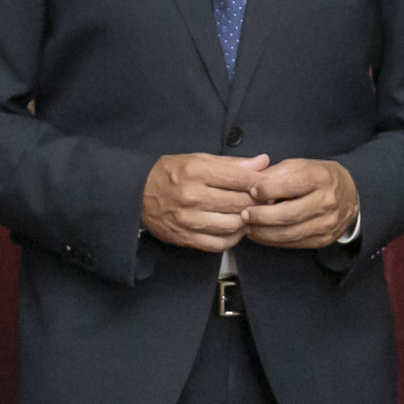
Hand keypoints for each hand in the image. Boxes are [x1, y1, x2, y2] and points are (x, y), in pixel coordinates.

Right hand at [144, 152, 265, 251]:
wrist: (137, 194)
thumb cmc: (171, 174)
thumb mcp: (198, 160)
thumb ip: (232, 163)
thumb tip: (263, 162)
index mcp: (197, 171)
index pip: (242, 178)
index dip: (261, 182)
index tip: (266, 184)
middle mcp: (192, 196)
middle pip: (240, 202)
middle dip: (256, 202)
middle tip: (262, 200)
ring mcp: (189, 219)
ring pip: (233, 225)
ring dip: (246, 221)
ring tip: (247, 214)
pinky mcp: (186, 237)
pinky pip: (219, 244)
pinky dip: (232, 238)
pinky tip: (234, 229)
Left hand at [242, 158, 360, 247]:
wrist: (348, 194)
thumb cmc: (317, 177)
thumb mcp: (300, 166)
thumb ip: (276, 173)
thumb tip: (250, 182)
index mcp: (321, 178)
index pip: (292, 185)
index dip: (269, 189)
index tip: (252, 190)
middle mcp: (327, 201)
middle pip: (290, 213)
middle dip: (263, 216)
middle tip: (244, 214)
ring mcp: (327, 223)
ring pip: (290, 233)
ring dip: (264, 232)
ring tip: (247, 226)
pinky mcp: (323, 239)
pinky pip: (294, 243)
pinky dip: (273, 241)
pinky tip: (259, 235)